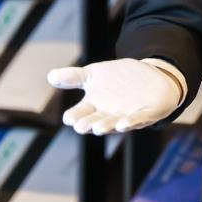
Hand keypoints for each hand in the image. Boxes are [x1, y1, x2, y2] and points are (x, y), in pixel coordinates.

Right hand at [46, 58, 181, 134]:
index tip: (69, 118)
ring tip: (97, 128)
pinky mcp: (144, 114)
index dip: (75, 116)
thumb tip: (50, 76)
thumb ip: (73, 77)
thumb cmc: (119, 80)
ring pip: (114, 123)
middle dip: (89, 124)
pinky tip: (123, 124)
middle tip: (80, 127)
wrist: (151, 79)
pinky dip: (130, 122)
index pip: (80, 113)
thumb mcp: (94, 74)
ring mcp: (126, 115)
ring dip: (106, 126)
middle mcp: (108, 114)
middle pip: (96, 121)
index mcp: (94, 105)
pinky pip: (137, 119)